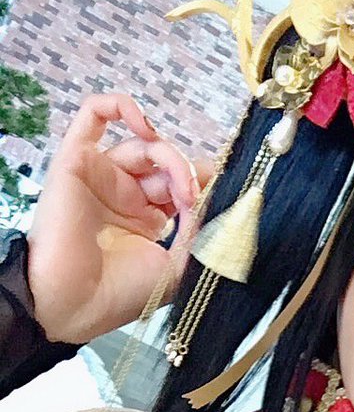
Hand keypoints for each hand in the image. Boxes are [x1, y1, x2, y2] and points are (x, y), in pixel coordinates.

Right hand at [27, 93, 212, 343]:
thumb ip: (202, 230)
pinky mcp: (76, 161)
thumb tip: (219, 197)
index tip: (221, 196)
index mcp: (148, 220)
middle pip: (166, 163)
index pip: (182, 185)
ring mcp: (102, 177)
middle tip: (197, 198)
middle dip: (187, 173)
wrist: (75, 304)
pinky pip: (93, 114)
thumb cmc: (121, 296)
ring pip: (142, 145)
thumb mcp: (179, 267)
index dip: (203, 184)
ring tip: (179, 186)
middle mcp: (124, 196)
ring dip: (168, 156)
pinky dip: (121, 106)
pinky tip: (146, 125)